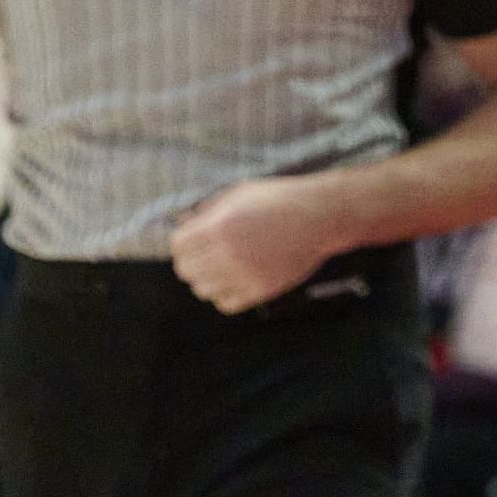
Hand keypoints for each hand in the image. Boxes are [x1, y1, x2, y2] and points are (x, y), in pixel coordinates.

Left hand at [170, 175, 344, 314]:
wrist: (318, 217)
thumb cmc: (279, 199)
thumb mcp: (239, 194)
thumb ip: (208, 210)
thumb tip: (183, 223)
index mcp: (220, 227)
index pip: (178, 246)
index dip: (182, 242)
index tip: (190, 240)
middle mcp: (228, 254)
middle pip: (186, 271)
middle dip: (191, 261)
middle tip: (203, 254)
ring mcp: (244, 275)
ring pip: (203, 290)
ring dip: (207, 279)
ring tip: (220, 266)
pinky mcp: (260, 291)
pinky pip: (225, 303)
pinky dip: (224, 294)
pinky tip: (233, 280)